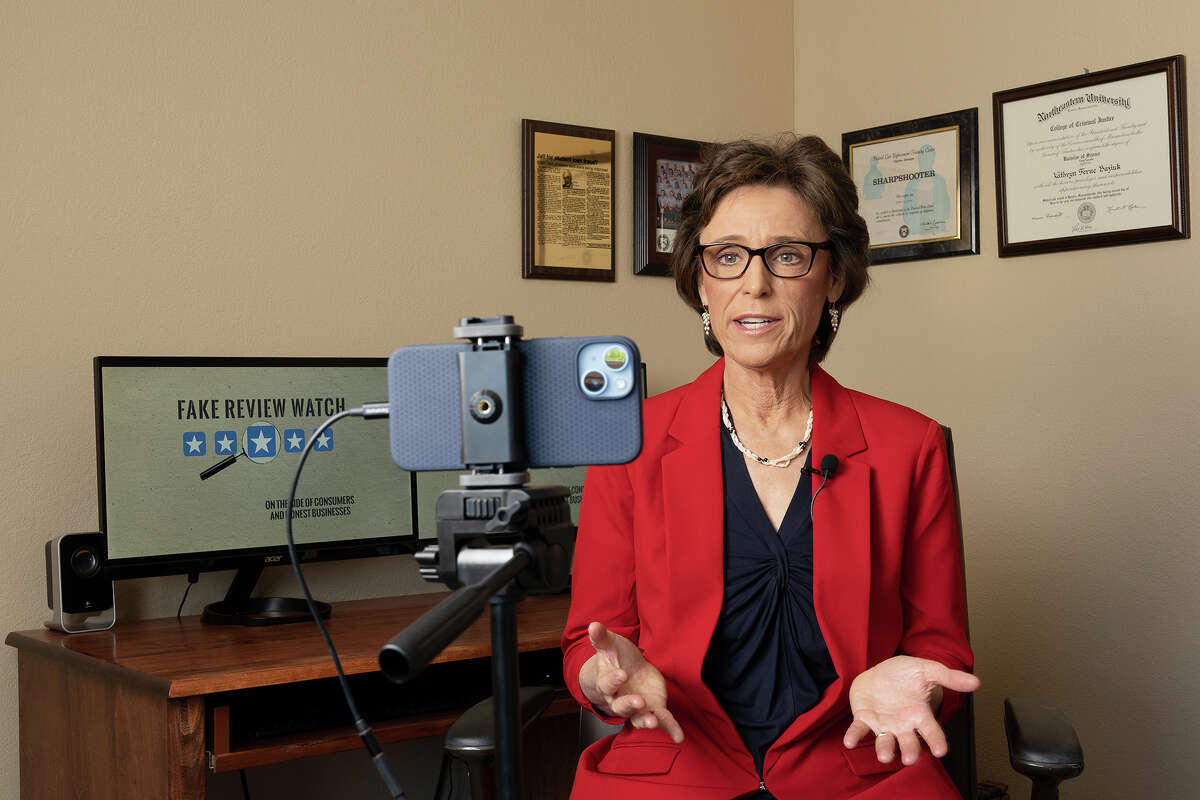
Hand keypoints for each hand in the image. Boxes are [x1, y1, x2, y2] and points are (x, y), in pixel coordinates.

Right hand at [578, 621, 683, 742]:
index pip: (607, 685)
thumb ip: (602, 638)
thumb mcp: (610, 645)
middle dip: (629, 704)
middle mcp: (620, 700)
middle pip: (621, 706)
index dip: (613, 680)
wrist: (627, 670)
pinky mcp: (654, 709)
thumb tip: (593, 625)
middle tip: (638, 701)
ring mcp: (638, 707)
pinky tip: (679, 736)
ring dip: (646, 721)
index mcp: (607, 684)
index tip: (622, 674)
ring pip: (639, 718)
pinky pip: (662, 721)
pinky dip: (670, 728)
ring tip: (653, 722)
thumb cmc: (616, 658)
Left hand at [843, 655, 979, 765]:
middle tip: (909, 759)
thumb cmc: (907, 674)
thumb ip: (949, 677)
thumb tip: (976, 681)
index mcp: (920, 714)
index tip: (941, 751)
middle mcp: (903, 724)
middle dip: (910, 752)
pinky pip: (858, 730)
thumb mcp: (928, 670)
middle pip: (909, 742)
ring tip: (885, 756)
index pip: (932, 731)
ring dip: (884, 750)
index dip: (937, 741)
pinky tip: (850, 742)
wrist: (882, 670)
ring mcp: (883, 723)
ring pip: (885, 741)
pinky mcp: (864, 718)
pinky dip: (854, 736)